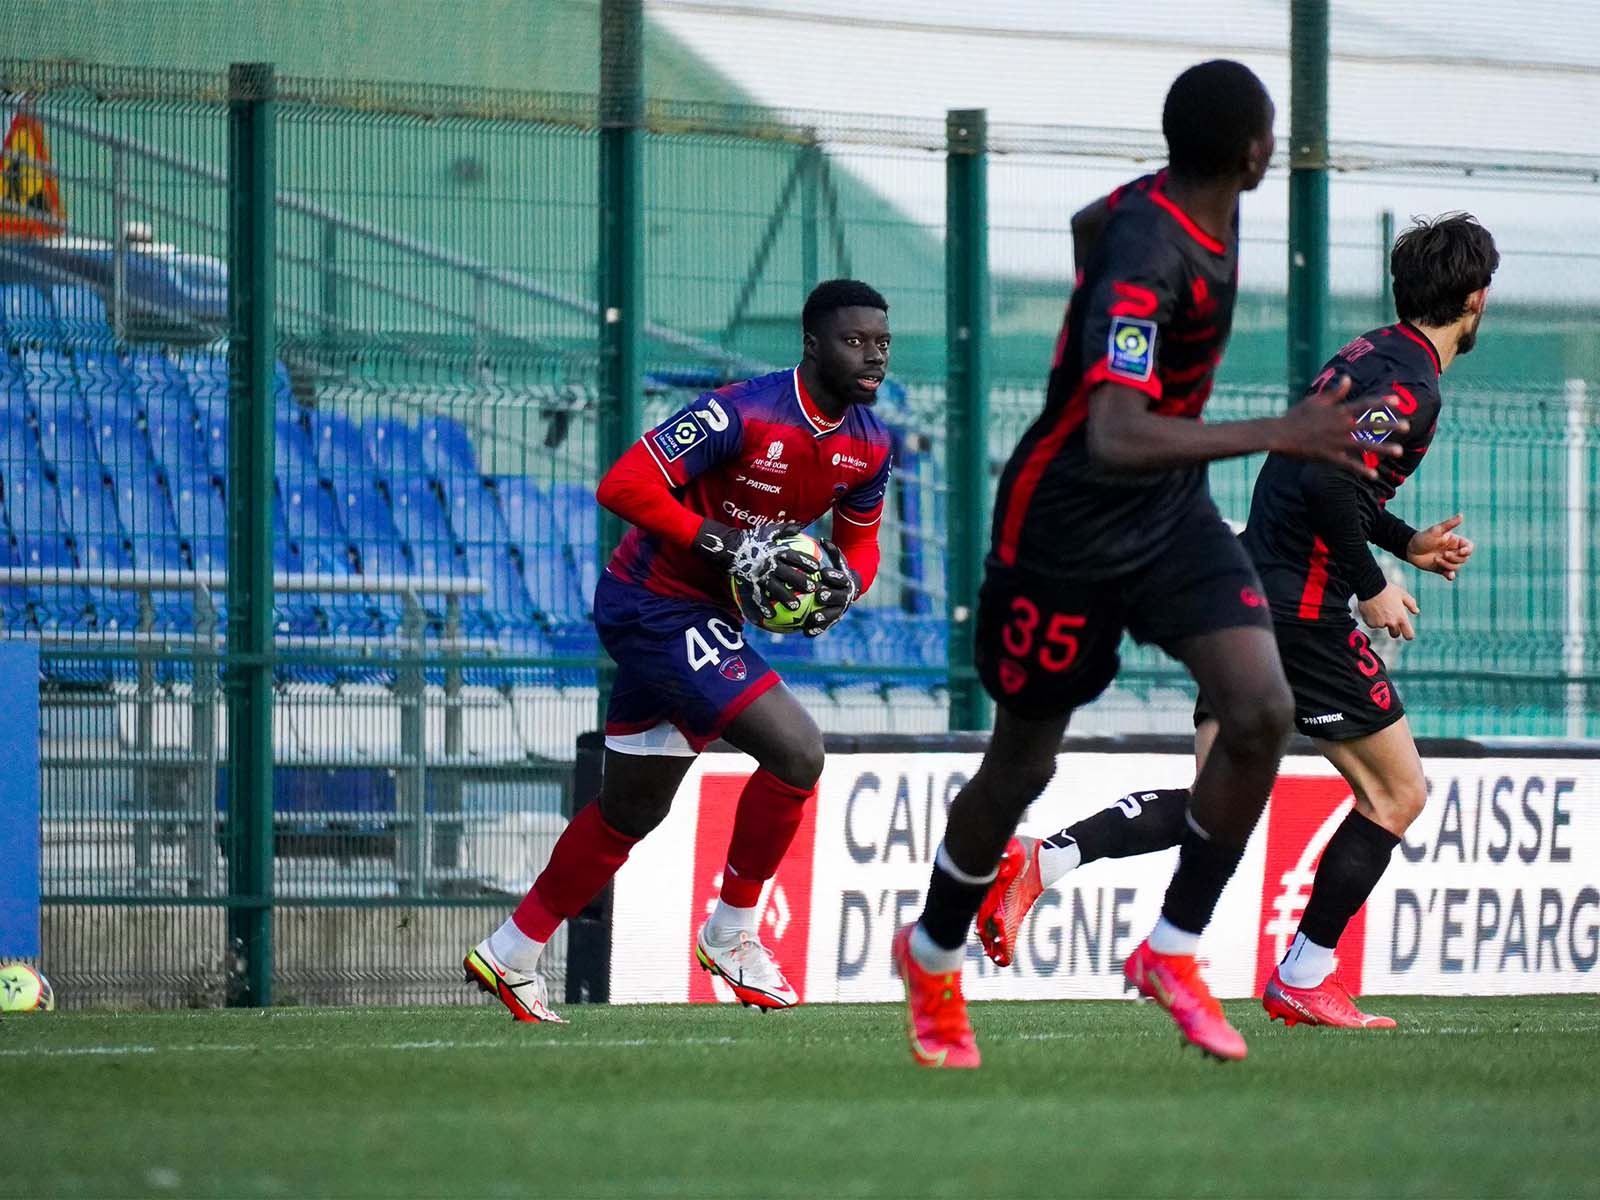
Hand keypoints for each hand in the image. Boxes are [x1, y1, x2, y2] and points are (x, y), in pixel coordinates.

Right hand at [692, 519, 818, 620]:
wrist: (729, 547)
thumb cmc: (751, 538)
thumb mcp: (768, 530)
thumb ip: (784, 529)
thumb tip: (799, 527)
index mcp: (775, 551)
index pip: (793, 556)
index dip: (806, 561)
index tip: (817, 568)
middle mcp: (768, 564)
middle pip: (787, 574)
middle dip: (800, 582)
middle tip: (813, 589)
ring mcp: (759, 575)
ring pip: (775, 588)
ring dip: (786, 598)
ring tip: (796, 607)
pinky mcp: (750, 584)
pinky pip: (758, 597)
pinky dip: (764, 607)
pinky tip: (771, 616)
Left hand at [803, 538, 861, 637]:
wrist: (849, 591)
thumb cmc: (838, 572)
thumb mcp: (838, 561)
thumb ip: (832, 551)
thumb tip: (822, 539)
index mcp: (845, 582)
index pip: (841, 578)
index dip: (834, 575)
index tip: (825, 572)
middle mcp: (845, 597)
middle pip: (839, 598)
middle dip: (831, 597)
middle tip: (820, 595)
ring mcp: (840, 610)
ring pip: (833, 615)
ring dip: (824, 617)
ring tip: (813, 618)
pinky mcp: (833, 621)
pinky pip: (825, 627)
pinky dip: (816, 630)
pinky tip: (805, 633)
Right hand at [1272, 375, 1407, 479]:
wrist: (1279, 434)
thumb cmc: (1295, 416)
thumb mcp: (1315, 400)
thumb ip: (1334, 392)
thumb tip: (1347, 379)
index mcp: (1338, 411)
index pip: (1365, 404)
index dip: (1382, 402)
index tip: (1397, 400)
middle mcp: (1341, 426)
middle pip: (1369, 425)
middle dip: (1389, 425)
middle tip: (1406, 426)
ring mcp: (1336, 442)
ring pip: (1364, 445)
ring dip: (1383, 448)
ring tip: (1399, 451)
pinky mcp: (1329, 456)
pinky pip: (1349, 464)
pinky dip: (1362, 470)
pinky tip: (1374, 476)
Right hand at [1358, 580, 1418, 639]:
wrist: (1370, 588)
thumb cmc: (1387, 590)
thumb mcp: (1402, 594)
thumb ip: (1411, 604)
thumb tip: (1416, 612)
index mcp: (1401, 617)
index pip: (1408, 635)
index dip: (1408, 635)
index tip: (1406, 633)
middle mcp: (1391, 623)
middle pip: (1395, 634)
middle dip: (1394, 630)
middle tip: (1390, 620)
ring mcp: (1380, 624)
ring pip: (1382, 626)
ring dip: (1381, 621)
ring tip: (1379, 608)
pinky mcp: (1370, 623)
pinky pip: (1372, 624)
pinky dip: (1372, 619)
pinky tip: (1372, 609)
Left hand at [1406, 513, 1473, 580]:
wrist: (1409, 549)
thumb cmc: (1423, 537)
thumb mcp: (1436, 530)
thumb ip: (1449, 524)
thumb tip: (1461, 515)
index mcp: (1455, 542)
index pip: (1469, 547)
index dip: (1467, 550)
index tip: (1460, 551)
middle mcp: (1453, 551)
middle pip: (1464, 558)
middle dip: (1454, 558)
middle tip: (1443, 554)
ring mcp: (1447, 561)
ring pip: (1457, 567)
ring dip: (1448, 565)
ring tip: (1436, 559)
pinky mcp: (1441, 569)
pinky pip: (1450, 574)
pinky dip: (1451, 576)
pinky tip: (1449, 576)